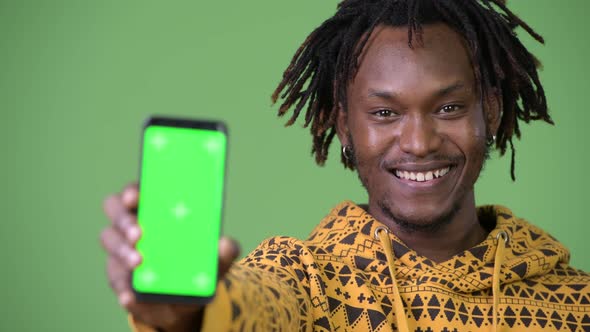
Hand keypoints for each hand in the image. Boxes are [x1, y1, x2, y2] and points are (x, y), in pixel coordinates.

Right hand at [100, 183, 239, 330]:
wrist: (183, 301)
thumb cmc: (195, 266)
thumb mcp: (214, 261)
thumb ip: (223, 252)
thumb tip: (226, 244)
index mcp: (155, 208)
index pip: (137, 190)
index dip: (132, 190)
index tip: (136, 197)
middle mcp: (133, 222)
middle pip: (114, 209)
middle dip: (124, 219)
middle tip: (139, 234)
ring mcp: (121, 247)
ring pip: (110, 240)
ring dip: (123, 250)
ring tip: (138, 262)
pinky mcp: (117, 275)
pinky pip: (115, 279)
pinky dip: (123, 287)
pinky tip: (131, 295)